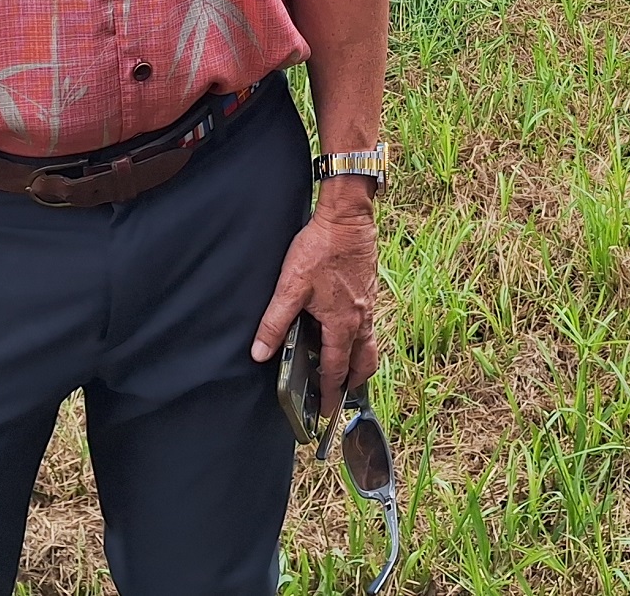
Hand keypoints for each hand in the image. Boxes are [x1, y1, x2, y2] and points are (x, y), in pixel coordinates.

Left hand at [250, 188, 379, 416]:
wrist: (347, 218)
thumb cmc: (320, 249)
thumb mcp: (290, 287)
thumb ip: (274, 322)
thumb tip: (259, 353)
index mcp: (342, 324)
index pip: (335, 369)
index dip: (329, 392)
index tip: (326, 410)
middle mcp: (361, 319)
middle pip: (363, 363)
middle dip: (352, 382)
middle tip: (341, 395)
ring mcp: (369, 305)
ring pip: (369, 344)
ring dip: (359, 361)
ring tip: (346, 367)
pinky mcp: (370, 290)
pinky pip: (369, 324)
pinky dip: (361, 338)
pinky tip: (345, 328)